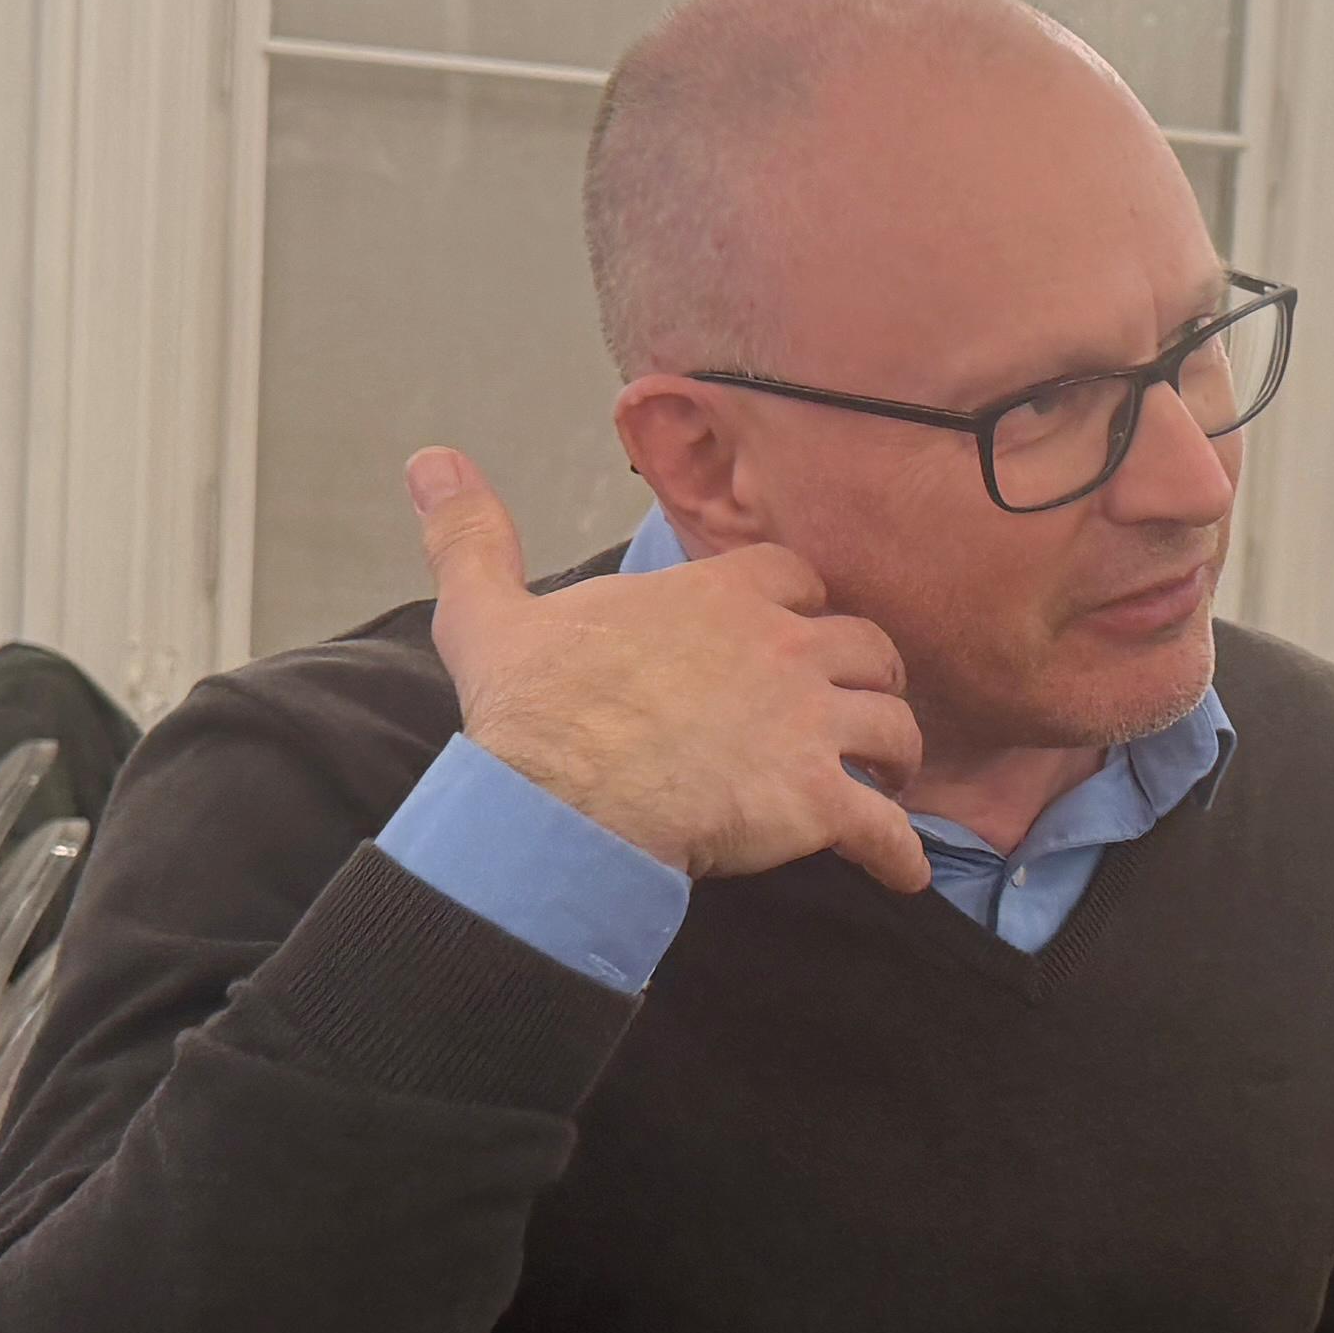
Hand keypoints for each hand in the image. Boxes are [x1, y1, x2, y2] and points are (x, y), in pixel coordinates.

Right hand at [407, 450, 932, 893]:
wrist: (558, 800)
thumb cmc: (533, 711)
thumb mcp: (490, 610)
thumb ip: (473, 534)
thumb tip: (430, 460)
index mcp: (719, 596)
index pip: (796, 577)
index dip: (805, 604)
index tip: (802, 629)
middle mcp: (781, 648)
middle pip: (867, 647)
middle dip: (871, 676)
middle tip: (859, 708)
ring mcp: (807, 724)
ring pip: (894, 727)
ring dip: (897, 755)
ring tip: (890, 782)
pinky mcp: (816, 801)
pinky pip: (887, 828)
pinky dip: (901, 852)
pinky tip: (903, 871)